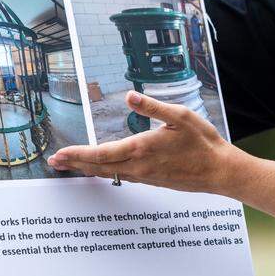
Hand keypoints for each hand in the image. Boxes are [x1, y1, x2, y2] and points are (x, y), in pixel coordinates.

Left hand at [48, 91, 236, 193]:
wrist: (220, 171)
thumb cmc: (203, 142)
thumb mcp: (180, 116)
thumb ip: (152, 106)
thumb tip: (129, 95)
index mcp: (142, 148)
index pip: (101, 153)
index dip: (78, 154)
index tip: (60, 153)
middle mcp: (138, 166)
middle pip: (98, 167)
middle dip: (74, 163)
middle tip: (54, 162)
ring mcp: (144, 176)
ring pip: (108, 173)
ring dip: (87, 168)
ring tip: (70, 165)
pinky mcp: (151, 180)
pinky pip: (120, 176)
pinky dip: (104, 172)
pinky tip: (100, 168)